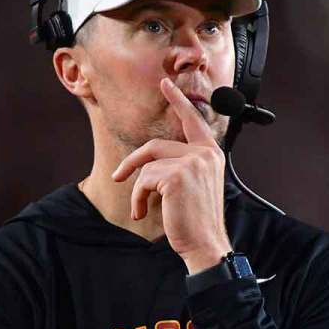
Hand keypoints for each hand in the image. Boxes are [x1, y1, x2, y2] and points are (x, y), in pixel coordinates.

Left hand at [112, 78, 229, 273]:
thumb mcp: (195, 186)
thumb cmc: (198, 221)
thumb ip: (183, 166)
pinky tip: (143, 212)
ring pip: (148, 166)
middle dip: (132, 162)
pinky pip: (144, 180)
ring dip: (138, 190)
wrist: (205, 244)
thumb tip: (151, 162)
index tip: (165, 84)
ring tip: (140, 208)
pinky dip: (138, 198)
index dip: (177, 100)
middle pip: (155, 146)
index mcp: (211, 154)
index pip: (192, 120)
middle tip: (117, 176)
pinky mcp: (177, 176)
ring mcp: (192, 163)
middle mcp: (204, 154)